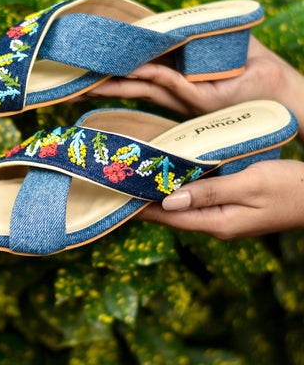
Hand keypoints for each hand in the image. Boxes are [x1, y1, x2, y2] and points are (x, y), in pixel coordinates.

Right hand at [85, 37, 303, 141]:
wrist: (279, 85)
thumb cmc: (249, 62)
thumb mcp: (212, 44)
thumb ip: (184, 39)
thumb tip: (158, 32)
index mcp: (174, 71)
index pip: (136, 67)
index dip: (111, 65)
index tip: (86, 62)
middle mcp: (173, 84)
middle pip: (131, 80)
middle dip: (101, 80)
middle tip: (71, 82)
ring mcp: (183, 94)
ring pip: (141, 85)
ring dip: (113, 84)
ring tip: (83, 86)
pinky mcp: (198, 100)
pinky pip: (168, 84)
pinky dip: (147, 77)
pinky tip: (126, 75)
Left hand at [136, 160, 303, 239]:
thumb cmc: (290, 188)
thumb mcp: (250, 185)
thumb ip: (209, 193)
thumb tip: (169, 201)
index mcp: (218, 223)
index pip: (169, 219)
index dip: (142, 209)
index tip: (118, 200)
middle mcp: (217, 225)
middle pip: (172, 216)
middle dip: (146, 203)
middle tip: (123, 186)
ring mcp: (223, 218)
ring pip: (183, 209)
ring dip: (161, 197)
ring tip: (139, 182)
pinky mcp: (229, 209)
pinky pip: (196, 202)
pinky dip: (180, 191)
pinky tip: (171, 180)